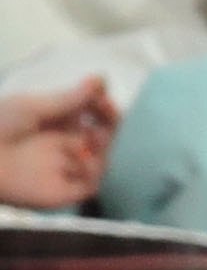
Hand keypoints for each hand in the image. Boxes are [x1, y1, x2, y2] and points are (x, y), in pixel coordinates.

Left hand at [0, 79, 116, 210]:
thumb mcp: (34, 106)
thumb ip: (70, 98)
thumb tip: (101, 78)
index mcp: (55, 121)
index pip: (91, 114)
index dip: (103, 106)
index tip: (104, 99)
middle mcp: (63, 144)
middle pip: (102, 137)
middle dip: (110, 127)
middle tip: (108, 117)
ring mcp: (64, 168)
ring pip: (101, 160)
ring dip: (104, 149)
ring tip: (93, 139)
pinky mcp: (64, 191)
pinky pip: (91, 185)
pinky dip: (94, 174)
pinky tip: (82, 162)